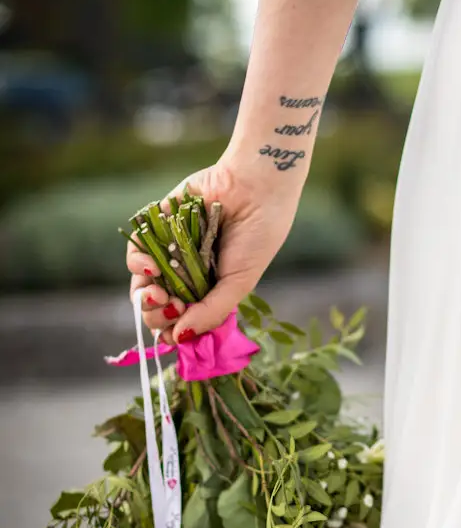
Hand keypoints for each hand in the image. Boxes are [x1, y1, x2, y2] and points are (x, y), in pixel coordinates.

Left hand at [126, 158, 297, 341]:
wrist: (254, 188)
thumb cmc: (257, 236)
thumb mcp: (240, 282)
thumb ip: (211, 312)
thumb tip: (178, 339)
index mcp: (209, 291)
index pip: (182, 321)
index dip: (172, 332)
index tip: (173, 336)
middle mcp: (187, 275)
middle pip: (157, 309)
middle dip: (157, 316)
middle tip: (170, 308)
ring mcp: (169, 254)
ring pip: (142, 286)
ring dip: (145, 296)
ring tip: (158, 294)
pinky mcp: (155, 229)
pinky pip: (135, 253)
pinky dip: (137, 264)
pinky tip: (151, 267)